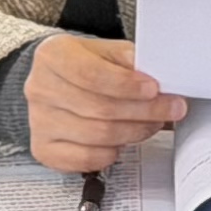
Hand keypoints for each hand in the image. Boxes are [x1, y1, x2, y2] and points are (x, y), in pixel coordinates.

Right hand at [23, 34, 185, 171]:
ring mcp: (39, 122)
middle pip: (98, 108)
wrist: (55, 82)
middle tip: (170, 109)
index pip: (90, 74)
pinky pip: (86, 159)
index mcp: (52, 56)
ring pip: (96, 135)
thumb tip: (157, 74)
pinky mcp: (44, 149)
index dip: (126, 85)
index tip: (155, 89)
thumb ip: (127, 60)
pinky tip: (124, 141)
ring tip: (153, 123)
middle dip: (142, 111)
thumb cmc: (84, 65)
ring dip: (134, 132)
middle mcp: (40, 88)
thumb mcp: (105, 51)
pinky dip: (111, 153)